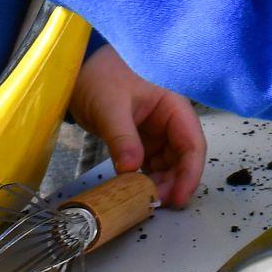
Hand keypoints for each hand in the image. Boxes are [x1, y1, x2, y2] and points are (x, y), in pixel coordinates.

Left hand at [68, 44, 205, 207]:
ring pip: (168, 164)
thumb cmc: (100, 76)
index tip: (179, 196)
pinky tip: (136, 190)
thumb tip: (131, 169)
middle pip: (183, 157)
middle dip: (174, 182)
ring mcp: (156, 131)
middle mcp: (169, 120)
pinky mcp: (140, 140)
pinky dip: (145, 178)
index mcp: (173, 105)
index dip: (190, 172)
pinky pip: (150, 164)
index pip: (192, 142)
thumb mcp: (110, 106)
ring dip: (160, 182)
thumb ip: (122, 137)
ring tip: (144, 198)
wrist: (78, 69)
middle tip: (156, 202)